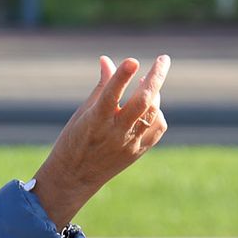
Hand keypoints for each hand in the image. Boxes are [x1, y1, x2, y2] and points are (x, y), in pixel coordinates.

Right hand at [30, 54, 170, 227]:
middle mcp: (115, 132)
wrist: (74, 178)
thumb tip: (107, 60)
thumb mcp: (83, 112)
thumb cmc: (74, 140)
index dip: (122, 76)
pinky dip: (156, 114)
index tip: (132, 60)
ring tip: (147, 83)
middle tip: (163, 60)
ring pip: (152, 114)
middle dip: (155, 77)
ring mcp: (128, 144)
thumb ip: (101, 87)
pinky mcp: (137, 152)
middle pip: (142, 102)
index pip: (111, 94)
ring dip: (154, 94)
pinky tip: (149, 108)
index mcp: (95, 121)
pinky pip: (157, 128)